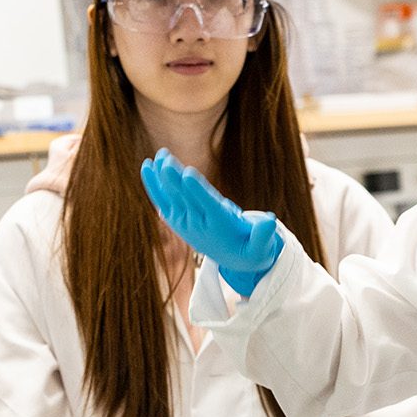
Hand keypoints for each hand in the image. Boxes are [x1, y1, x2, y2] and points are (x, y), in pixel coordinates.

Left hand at [140, 148, 282, 295]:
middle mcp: (198, 224)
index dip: (196, 189)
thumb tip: (270, 220)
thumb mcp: (262, 248)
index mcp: (220, 226)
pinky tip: (147, 166)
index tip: (188, 172)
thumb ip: (264, 235)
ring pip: (170, 197)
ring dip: (162, 177)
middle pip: (184, 198)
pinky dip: (153, 184)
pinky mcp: (176, 220)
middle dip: (174, 179)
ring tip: (159, 155)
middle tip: (165, 159)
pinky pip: (161, 200)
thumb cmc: (251, 249)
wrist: (233, 262)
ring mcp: (184, 222)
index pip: (206, 205)